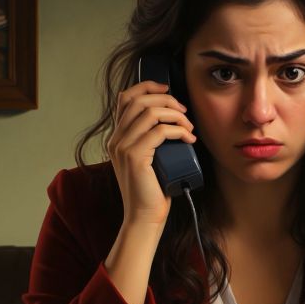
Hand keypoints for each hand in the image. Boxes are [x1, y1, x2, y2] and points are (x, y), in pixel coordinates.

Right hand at [107, 80, 196, 226]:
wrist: (144, 217)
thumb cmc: (152, 190)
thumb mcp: (150, 158)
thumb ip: (152, 139)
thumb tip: (173, 117)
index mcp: (117, 137)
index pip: (125, 98)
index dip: (147, 87)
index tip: (168, 90)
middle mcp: (116, 139)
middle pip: (138, 100)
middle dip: (166, 99)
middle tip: (184, 111)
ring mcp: (123, 147)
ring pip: (149, 112)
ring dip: (175, 114)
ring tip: (188, 126)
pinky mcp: (135, 157)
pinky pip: (159, 132)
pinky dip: (177, 130)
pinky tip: (188, 138)